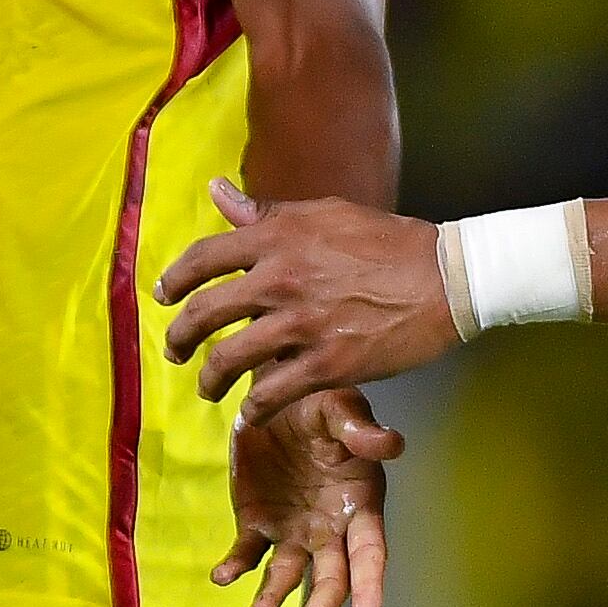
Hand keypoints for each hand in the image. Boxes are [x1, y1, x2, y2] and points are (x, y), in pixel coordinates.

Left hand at [158, 178, 459, 415]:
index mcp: (277, 237)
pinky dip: (254, 409)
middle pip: (204, 313)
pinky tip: (250, 414)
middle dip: (179, 337)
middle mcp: (280, 279)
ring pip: (229, 359)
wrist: (445, 278)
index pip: (203, 258)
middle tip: (173, 351)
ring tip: (207, 388)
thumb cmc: (389, 241)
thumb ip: (265, 213)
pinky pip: (271, 394)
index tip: (162, 295)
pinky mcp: (327, 364)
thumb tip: (217, 191)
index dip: (173, 280)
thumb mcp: (324, 214)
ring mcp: (301, 325)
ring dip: (210, 379)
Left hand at [220, 389, 403, 606]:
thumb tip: (392, 444)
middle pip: (329, 581)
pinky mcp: (257, 523)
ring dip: (271, 602)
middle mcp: (328, 529)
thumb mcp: (341, 407)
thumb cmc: (320, 402)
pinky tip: (222, 575)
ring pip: (286, 577)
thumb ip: (360, 430)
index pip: (369, 556)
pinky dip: (235, 567)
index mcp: (358, 506)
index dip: (369, 588)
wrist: (273, 392)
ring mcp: (292, 530)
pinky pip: (247, 554)